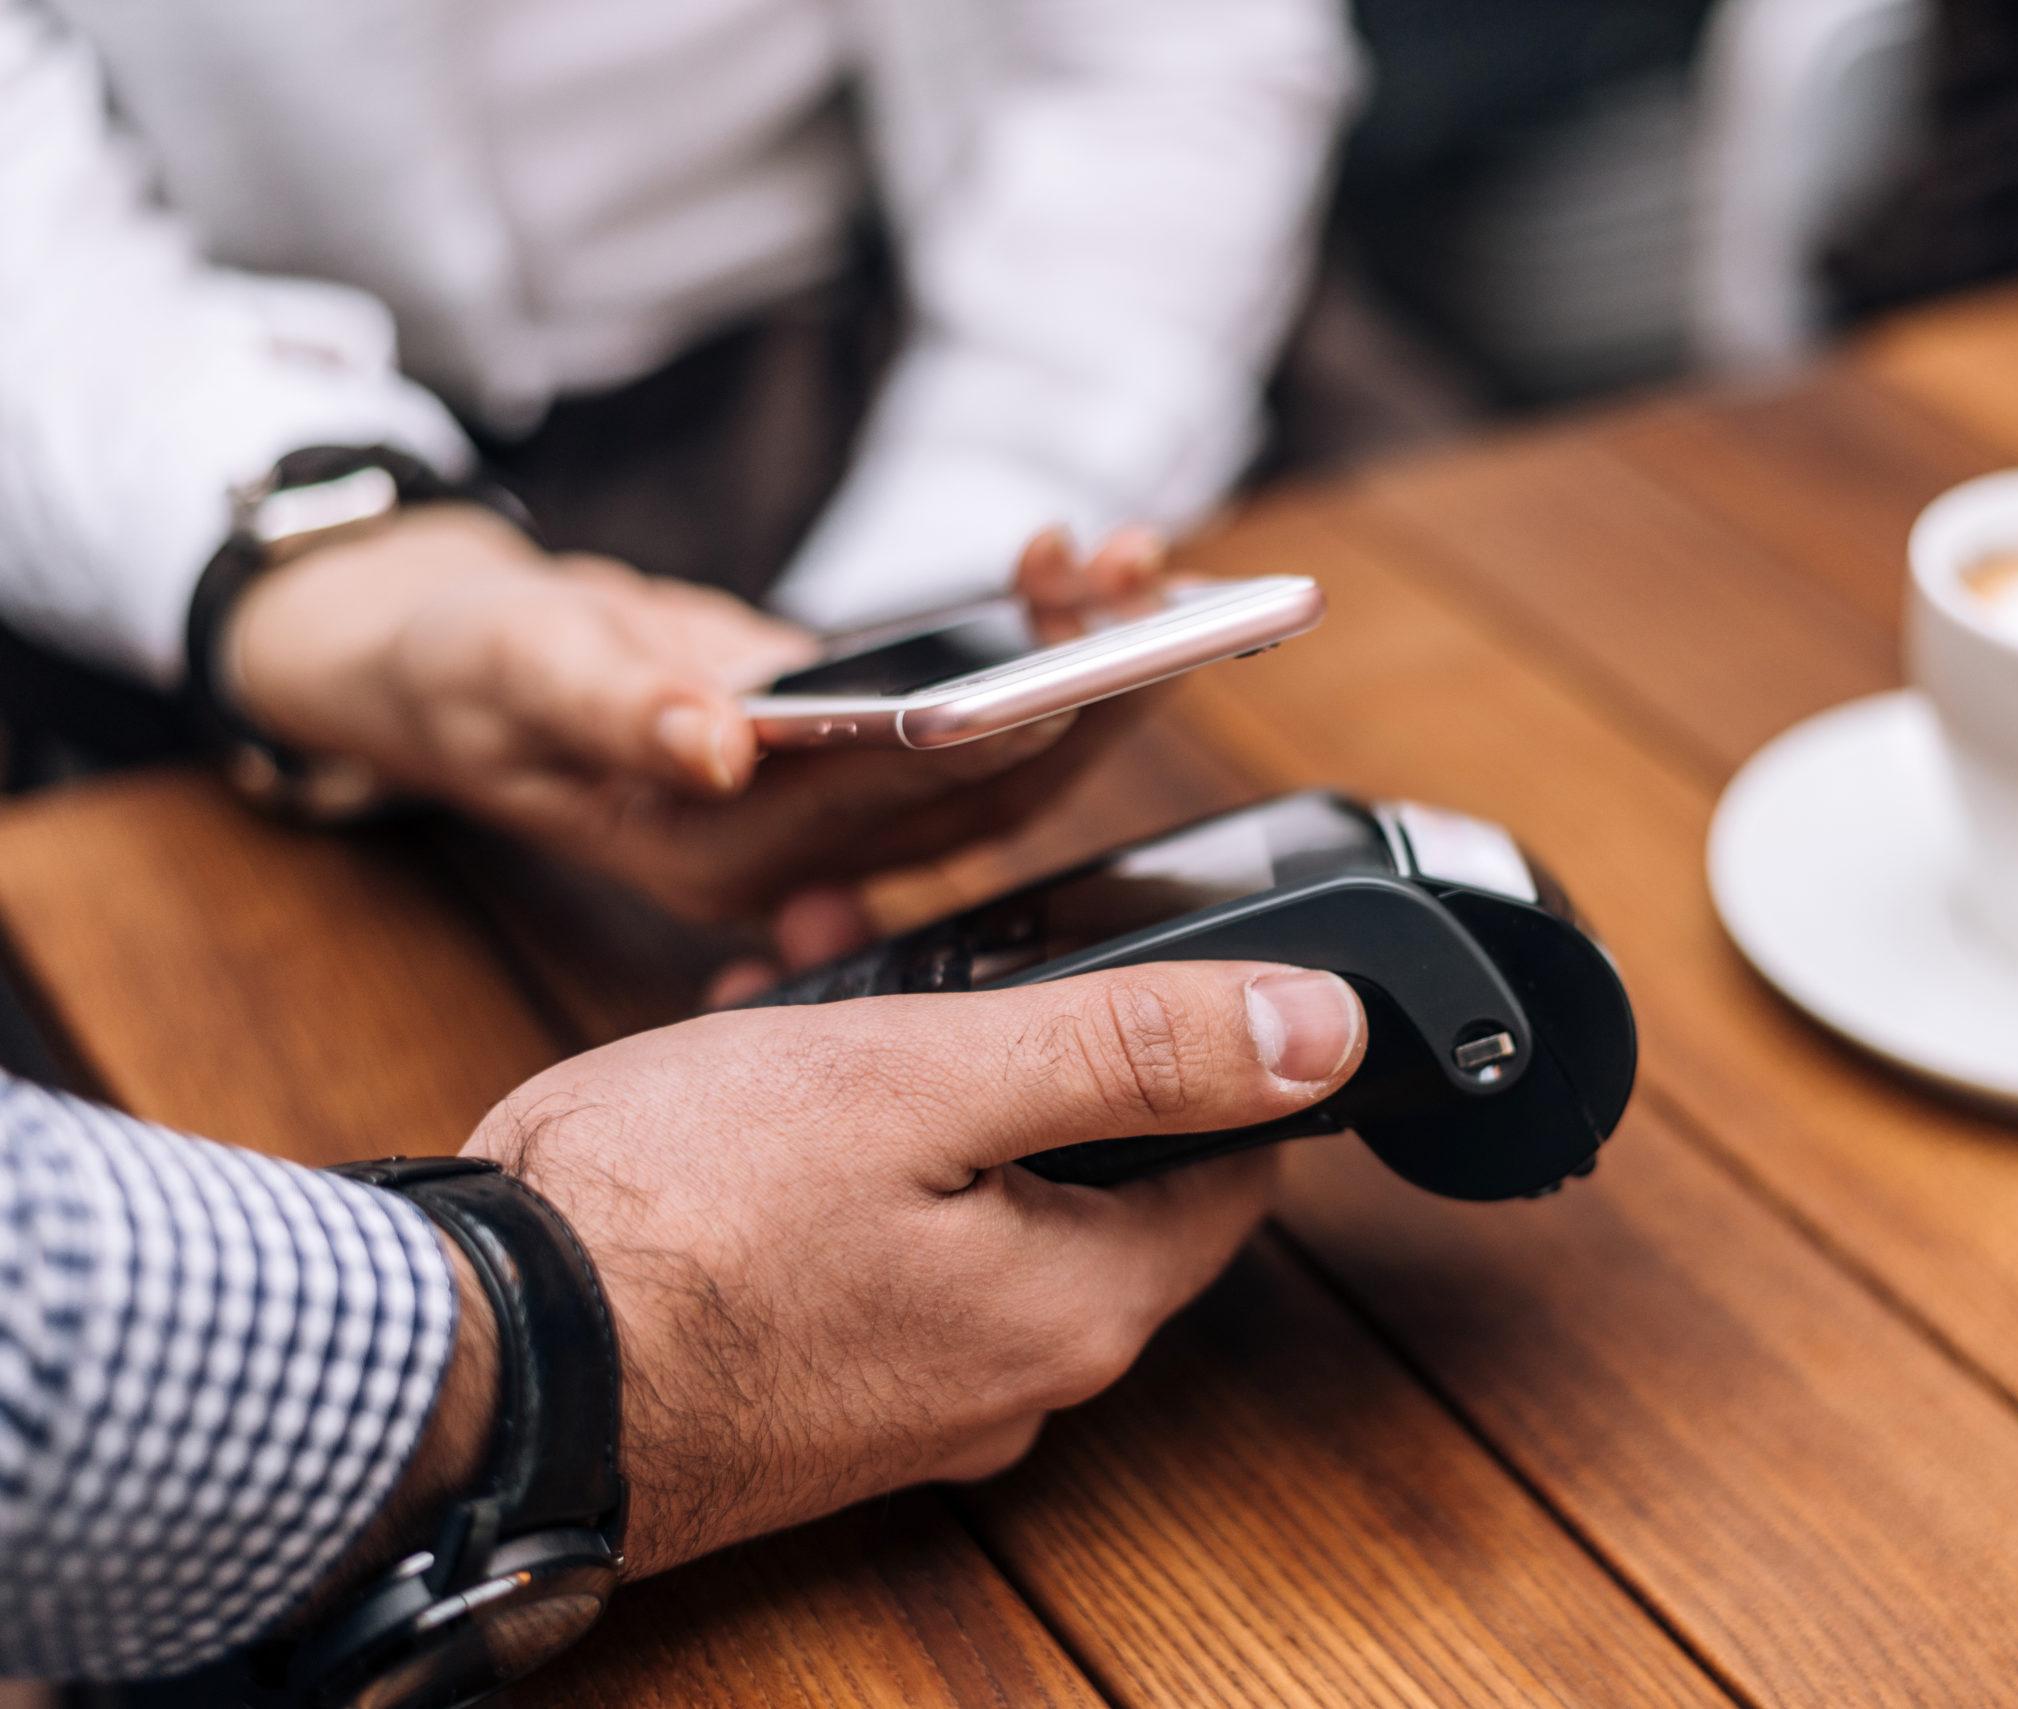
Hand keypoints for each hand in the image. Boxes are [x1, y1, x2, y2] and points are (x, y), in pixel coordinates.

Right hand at [226, 505, 1169, 918]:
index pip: (898, 802)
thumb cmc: (473, 679)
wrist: (464, 677)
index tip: (1079, 667)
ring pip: (1007, 760)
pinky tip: (1070, 572)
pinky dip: (1039, 649)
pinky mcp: (858, 763)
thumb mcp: (518, 675)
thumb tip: (712, 745)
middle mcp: (807, 856)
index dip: (999, 734)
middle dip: (1089, 691)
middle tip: (1159, 595)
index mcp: (730, 861)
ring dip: (1086, 665)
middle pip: (992, 792)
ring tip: (1136, 561)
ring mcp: (841, 816)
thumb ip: (616, 710)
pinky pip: (982, 721)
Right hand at [405, 961, 1362, 1577]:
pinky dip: (830, 1154)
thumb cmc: (682, 1217)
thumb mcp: (932, 1080)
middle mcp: (1012, 1381)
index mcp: (1079, 1307)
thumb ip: (1136, 1052)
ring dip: (908, 1077)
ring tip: (807, 980)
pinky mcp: (808, 1401)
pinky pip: (867, 1250)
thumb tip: (1321, 1032)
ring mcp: (905, 1403)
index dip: (1205, 1049)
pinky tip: (746, 1074)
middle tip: (926, 952)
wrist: (476, 1372)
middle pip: (1085, 1173)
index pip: (1229, 1170)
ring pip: (963, 1198)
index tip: (1138, 965)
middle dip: (1019, 1038)